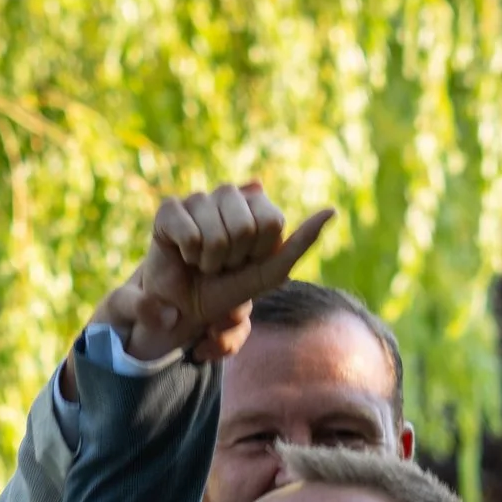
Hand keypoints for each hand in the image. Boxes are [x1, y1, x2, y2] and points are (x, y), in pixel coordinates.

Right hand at [96, 183, 336, 364]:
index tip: (248, 261)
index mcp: (256, 203)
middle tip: (223, 264)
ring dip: (210, 260)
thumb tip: (331, 210)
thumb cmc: (230, 288)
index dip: (259, 252)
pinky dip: (188, 254)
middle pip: (244, 228)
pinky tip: (185, 253)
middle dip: (234, 258)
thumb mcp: (271, 271)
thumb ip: (301, 243)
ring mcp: (198, 198)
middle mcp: (229, 194)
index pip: (271, 224)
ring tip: (203, 261)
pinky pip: (188, 232)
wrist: (188, 307)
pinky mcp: (170, 209)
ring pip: (214, 233)